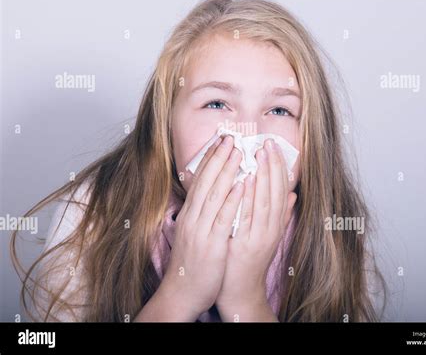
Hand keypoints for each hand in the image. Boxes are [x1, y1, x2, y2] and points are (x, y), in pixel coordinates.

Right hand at [150, 135, 244, 320]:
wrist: (181, 292)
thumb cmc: (190, 263)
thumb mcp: (193, 233)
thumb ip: (200, 214)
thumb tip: (209, 196)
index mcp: (190, 214)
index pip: (199, 180)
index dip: (210, 159)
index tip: (219, 141)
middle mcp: (193, 218)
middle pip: (206, 181)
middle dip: (218, 157)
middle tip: (230, 137)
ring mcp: (201, 230)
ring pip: (214, 194)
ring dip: (226, 170)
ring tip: (237, 151)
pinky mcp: (211, 244)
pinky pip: (222, 218)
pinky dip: (231, 199)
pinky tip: (241, 184)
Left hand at [215, 138, 296, 321]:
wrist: (241, 288)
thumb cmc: (250, 258)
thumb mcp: (268, 233)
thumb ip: (280, 213)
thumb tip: (291, 194)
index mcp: (275, 223)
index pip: (280, 189)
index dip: (278, 166)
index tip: (273, 146)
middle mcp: (271, 228)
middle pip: (274, 191)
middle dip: (272, 165)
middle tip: (267, 142)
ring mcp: (259, 235)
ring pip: (264, 200)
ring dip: (263, 176)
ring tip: (258, 153)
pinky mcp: (245, 243)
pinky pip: (248, 216)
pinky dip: (248, 197)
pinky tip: (245, 179)